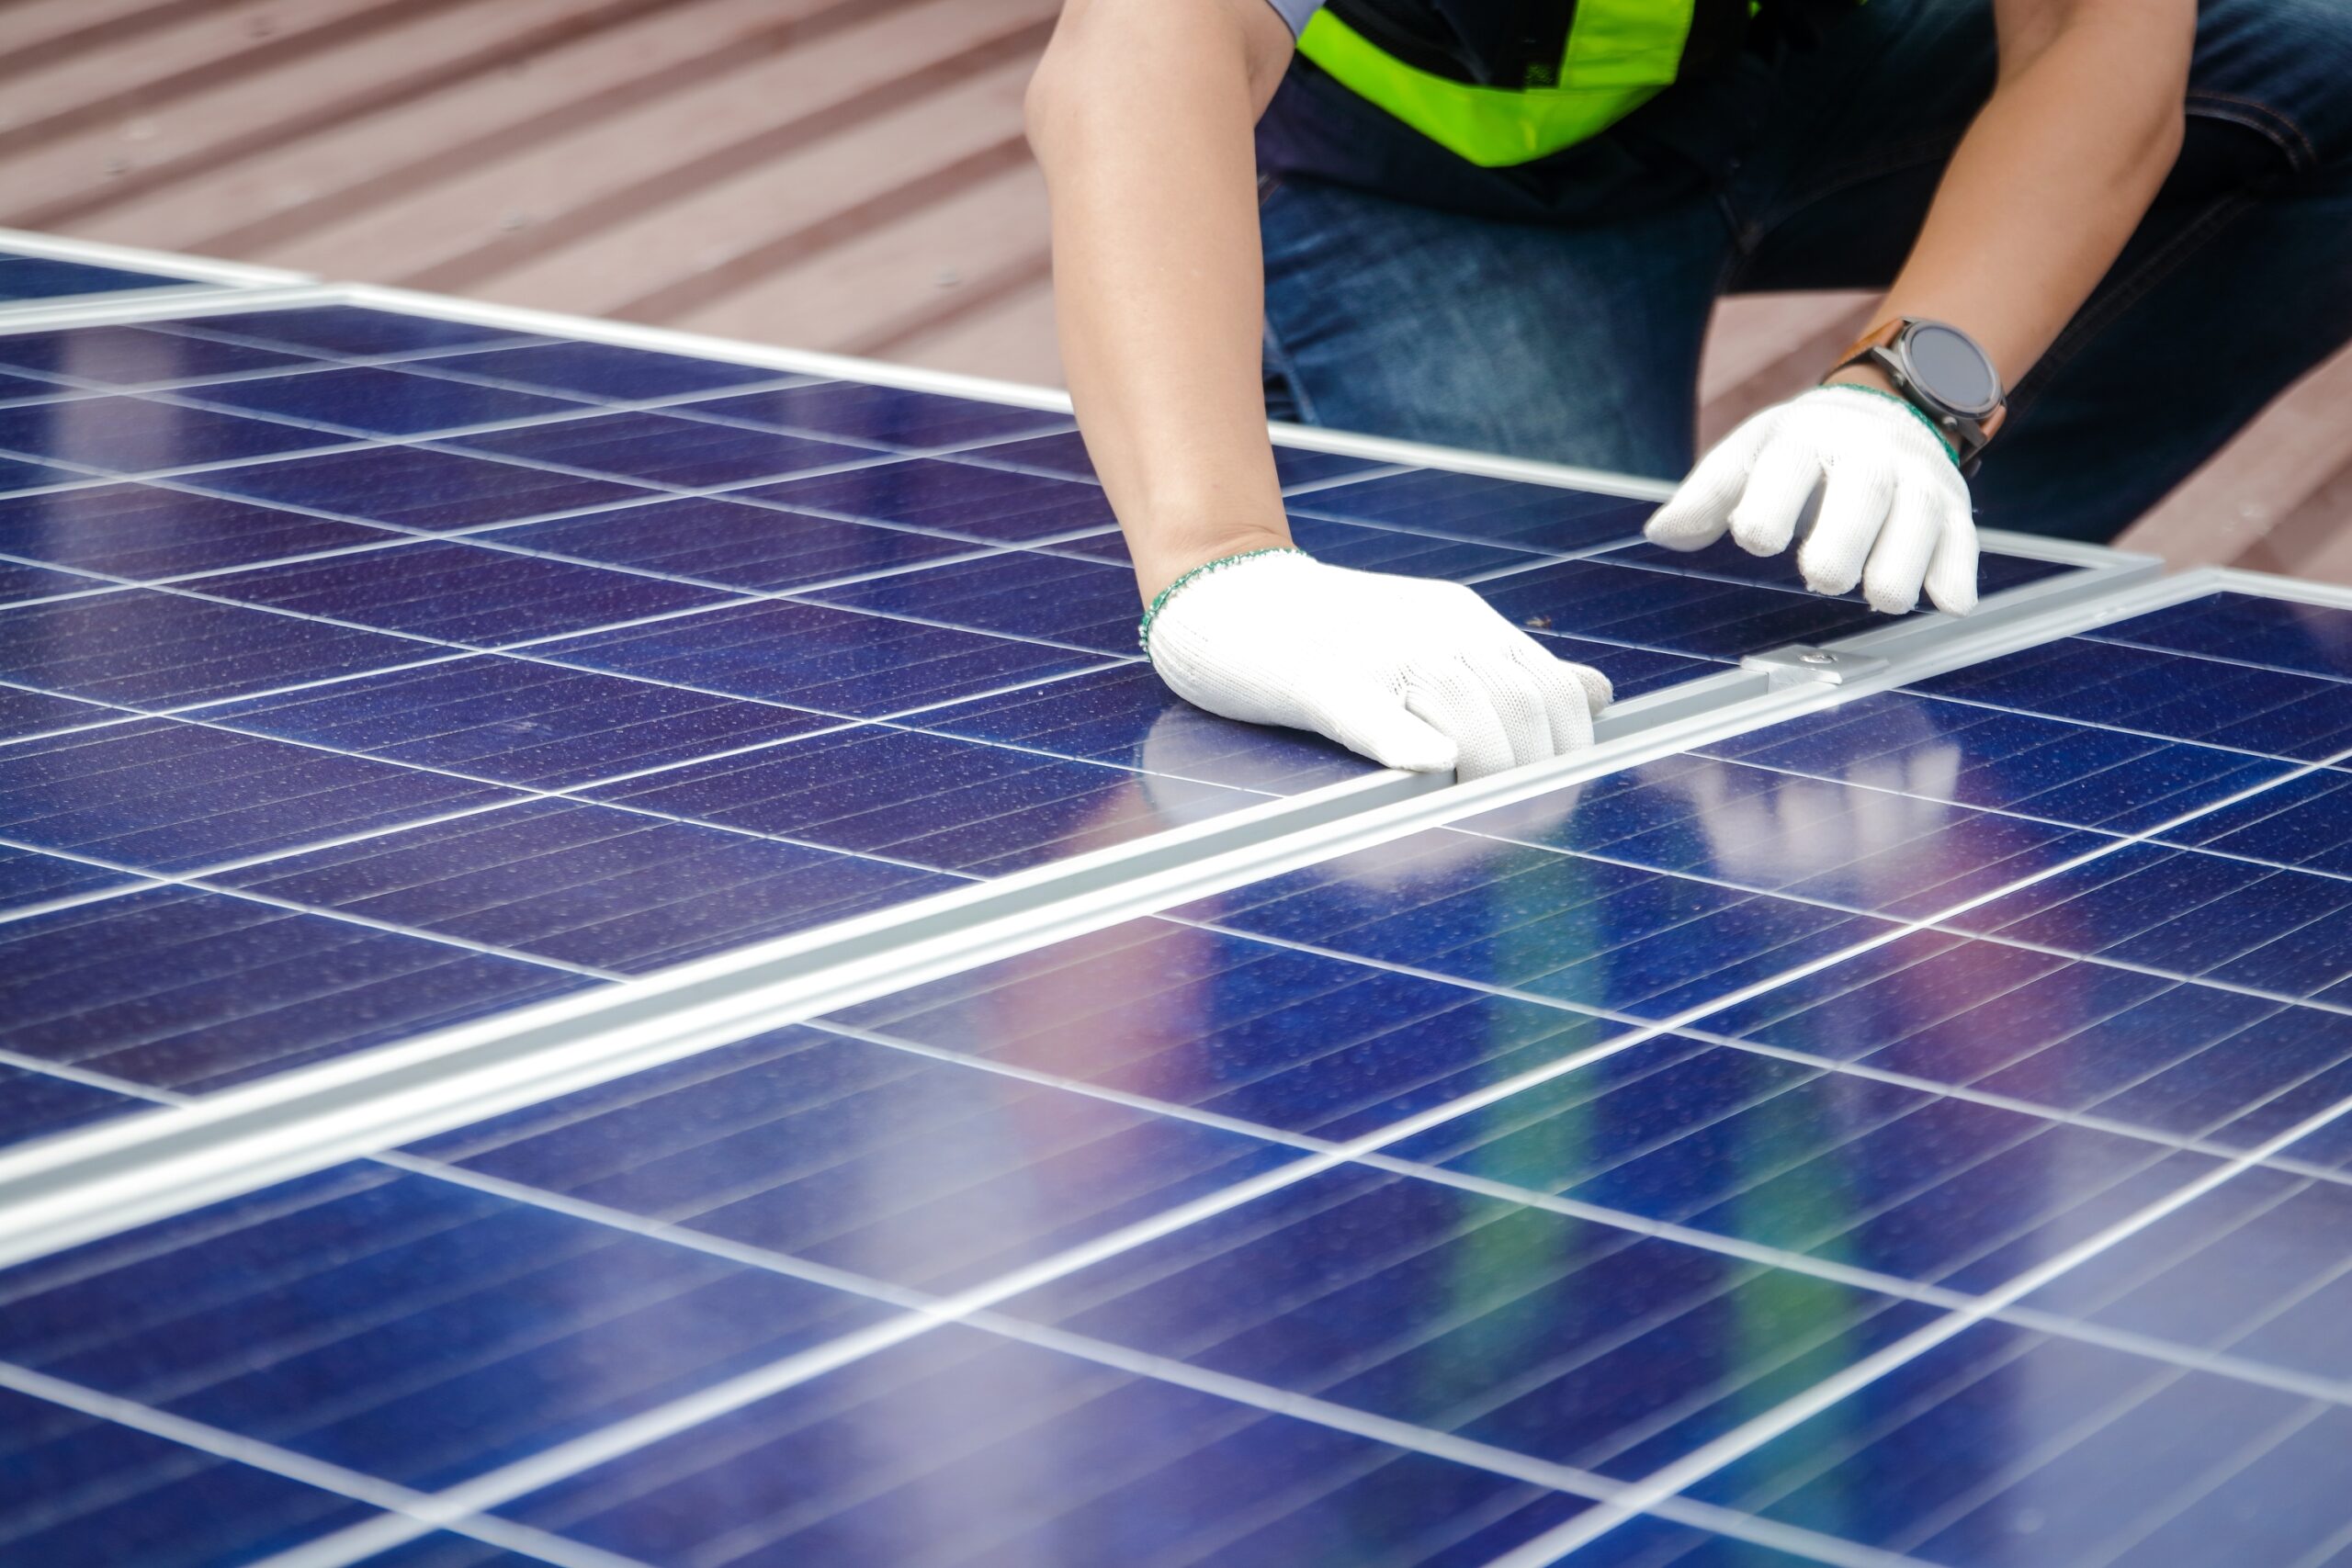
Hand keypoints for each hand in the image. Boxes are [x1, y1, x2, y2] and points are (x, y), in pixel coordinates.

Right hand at [1143, 549, 1610, 779]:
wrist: (1230, 591)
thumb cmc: (1334, 629)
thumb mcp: (1436, 631)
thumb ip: (1511, 667)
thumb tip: (1599, 693)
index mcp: (1468, 622)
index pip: (1553, 690)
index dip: (1569, 753)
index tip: (1559, 801)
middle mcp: (1437, 630)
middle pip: (1518, 708)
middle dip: (1533, 777)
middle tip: (1522, 829)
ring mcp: (1379, 652)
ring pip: (1461, 714)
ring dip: (1484, 776)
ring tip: (1482, 823)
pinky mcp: (1318, 678)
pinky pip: (1371, 713)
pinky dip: (1405, 742)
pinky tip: (1428, 770)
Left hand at [1645, 385, 1978, 615]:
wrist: (1885, 408)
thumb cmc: (1799, 452)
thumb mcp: (1750, 458)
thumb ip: (1707, 498)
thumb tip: (1660, 535)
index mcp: (1804, 438)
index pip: (1790, 464)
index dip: (1772, 502)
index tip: (1755, 539)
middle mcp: (1866, 453)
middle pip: (1863, 490)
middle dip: (1843, 538)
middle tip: (1821, 578)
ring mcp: (1915, 478)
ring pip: (1919, 516)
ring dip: (1900, 563)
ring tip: (1879, 597)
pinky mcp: (1953, 506)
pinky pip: (1962, 538)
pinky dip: (1956, 573)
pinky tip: (1949, 604)